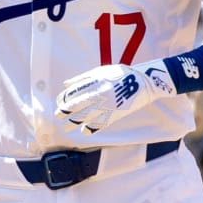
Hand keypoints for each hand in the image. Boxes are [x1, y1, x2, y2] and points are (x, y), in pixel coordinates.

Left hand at [55, 60, 176, 133]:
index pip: (72, 93)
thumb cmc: (120, 74)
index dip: (63, 99)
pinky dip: (90, 129)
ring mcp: (107, 105)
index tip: (59, 103)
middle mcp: (99, 94)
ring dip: (73, 123)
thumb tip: (66, 84)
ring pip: (85, 117)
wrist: (144, 82)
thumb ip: (82, 78)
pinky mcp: (115, 114)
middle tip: (58, 116)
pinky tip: (84, 131)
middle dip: (64, 112)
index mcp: (94, 82)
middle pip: (76, 106)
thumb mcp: (101, 71)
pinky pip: (100, 124)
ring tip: (66, 127)